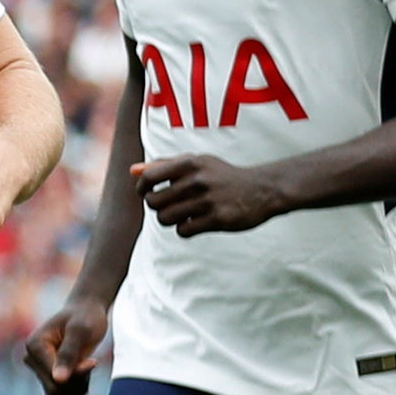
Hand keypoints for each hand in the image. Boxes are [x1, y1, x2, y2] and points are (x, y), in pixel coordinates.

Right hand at [22, 297, 107, 394]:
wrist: (86, 312)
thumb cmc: (86, 317)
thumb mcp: (81, 331)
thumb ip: (69, 354)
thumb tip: (58, 380)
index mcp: (34, 346)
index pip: (54, 378)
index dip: (78, 375)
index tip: (93, 361)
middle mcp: (31, 359)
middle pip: (55, 390)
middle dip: (78, 382)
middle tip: (92, 364)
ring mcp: (38, 369)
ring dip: (77, 389)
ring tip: (86, 368)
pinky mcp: (45, 377)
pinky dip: (74, 392)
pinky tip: (82, 376)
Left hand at [136, 154, 287, 236]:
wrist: (263, 189)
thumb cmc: (222, 176)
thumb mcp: (197, 163)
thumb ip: (163, 165)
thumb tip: (132, 171)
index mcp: (190, 163)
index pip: (149, 178)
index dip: (141, 189)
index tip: (146, 193)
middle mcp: (198, 180)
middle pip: (154, 203)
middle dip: (157, 207)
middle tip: (170, 206)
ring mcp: (208, 200)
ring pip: (165, 219)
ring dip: (170, 220)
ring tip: (182, 214)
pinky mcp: (218, 219)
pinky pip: (183, 231)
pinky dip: (185, 229)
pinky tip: (195, 222)